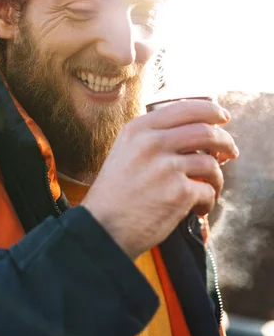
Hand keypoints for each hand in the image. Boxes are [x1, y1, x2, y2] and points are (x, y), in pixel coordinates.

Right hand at [82, 99, 238, 259]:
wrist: (103, 227)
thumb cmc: (115, 193)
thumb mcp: (125, 151)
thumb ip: (153, 136)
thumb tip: (196, 131)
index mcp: (138, 129)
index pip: (184, 108)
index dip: (210, 110)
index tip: (222, 117)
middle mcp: (152, 143)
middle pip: (205, 131)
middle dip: (226, 142)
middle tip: (231, 151)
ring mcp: (165, 167)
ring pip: (211, 163)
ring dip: (217, 178)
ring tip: (210, 188)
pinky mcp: (178, 193)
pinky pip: (208, 191)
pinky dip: (208, 201)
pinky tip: (197, 209)